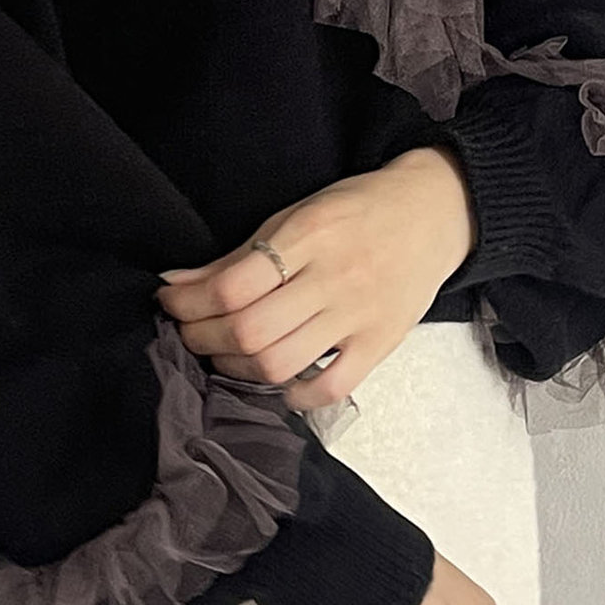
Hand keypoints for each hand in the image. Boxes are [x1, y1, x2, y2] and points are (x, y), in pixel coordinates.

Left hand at [155, 147, 476, 412]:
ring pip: (281, 363)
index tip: (169, 302)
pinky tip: (276, 379)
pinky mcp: (381, 344)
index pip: (233, 285)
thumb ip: (238, 255)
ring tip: (225, 355)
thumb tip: (175, 283)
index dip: (189, 303)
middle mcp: (334, 277)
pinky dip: (293, 393)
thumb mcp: (295, 215)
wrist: (434, 212)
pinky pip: (330, 387)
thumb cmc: (357, 210)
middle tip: (190, 332)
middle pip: (250, 330)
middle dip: (203, 338)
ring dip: (236, 368)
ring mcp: (360, 315)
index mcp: (309, 235)